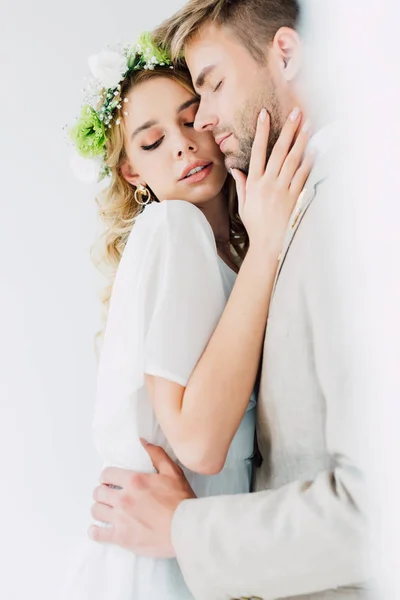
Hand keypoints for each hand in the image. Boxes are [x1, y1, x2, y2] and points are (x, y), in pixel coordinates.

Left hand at [89, 441, 195, 557]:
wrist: (185, 529)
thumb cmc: (181, 501)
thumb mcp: (172, 472)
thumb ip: (156, 454)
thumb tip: (142, 442)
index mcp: (134, 481)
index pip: (107, 474)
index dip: (107, 476)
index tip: (110, 480)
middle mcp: (124, 498)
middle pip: (98, 492)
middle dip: (101, 491)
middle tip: (108, 494)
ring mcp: (121, 519)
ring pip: (96, 511)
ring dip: (99, 508)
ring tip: (105, 509)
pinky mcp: (121, 538)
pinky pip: (97, 533)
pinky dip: (95, 531)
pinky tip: (98, 529)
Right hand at [231, 107, 313, 255]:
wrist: (268, 244)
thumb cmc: (255, 225)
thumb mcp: (243, 205)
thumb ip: (242, 185)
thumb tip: (236, 169)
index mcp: (254, 183)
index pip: (257, 151)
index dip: (261, 131)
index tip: (264, 114)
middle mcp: (268, 183)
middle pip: (279, 151)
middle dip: (287, 129)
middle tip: (295, 112)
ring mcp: (283, 190)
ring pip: (293, 160)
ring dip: (301, 141)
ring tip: (308, 125)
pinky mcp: (295, 197)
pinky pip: (303, 176)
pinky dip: (309, 162)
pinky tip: (314, 149)